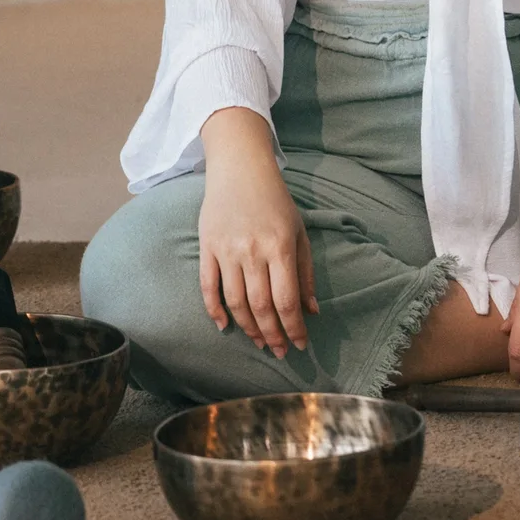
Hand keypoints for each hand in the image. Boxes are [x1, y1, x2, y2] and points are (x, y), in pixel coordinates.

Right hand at [197, 107, 314, 356]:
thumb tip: (312, 311)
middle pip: (261, 306)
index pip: (287, 300)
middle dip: (272, 335)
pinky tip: (224, 326)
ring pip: (235, 301)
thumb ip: (305, 273)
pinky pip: (208, 286)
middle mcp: (253, 251)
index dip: (293, 328)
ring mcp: (227, 250)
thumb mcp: (299, 232)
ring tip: (259, 342)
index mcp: (280, 247)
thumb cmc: (276, 200)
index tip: (300, 345)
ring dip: (248, 328)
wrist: (240, 168)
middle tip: (280, 352)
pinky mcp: (207, 247)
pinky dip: (214, 310)